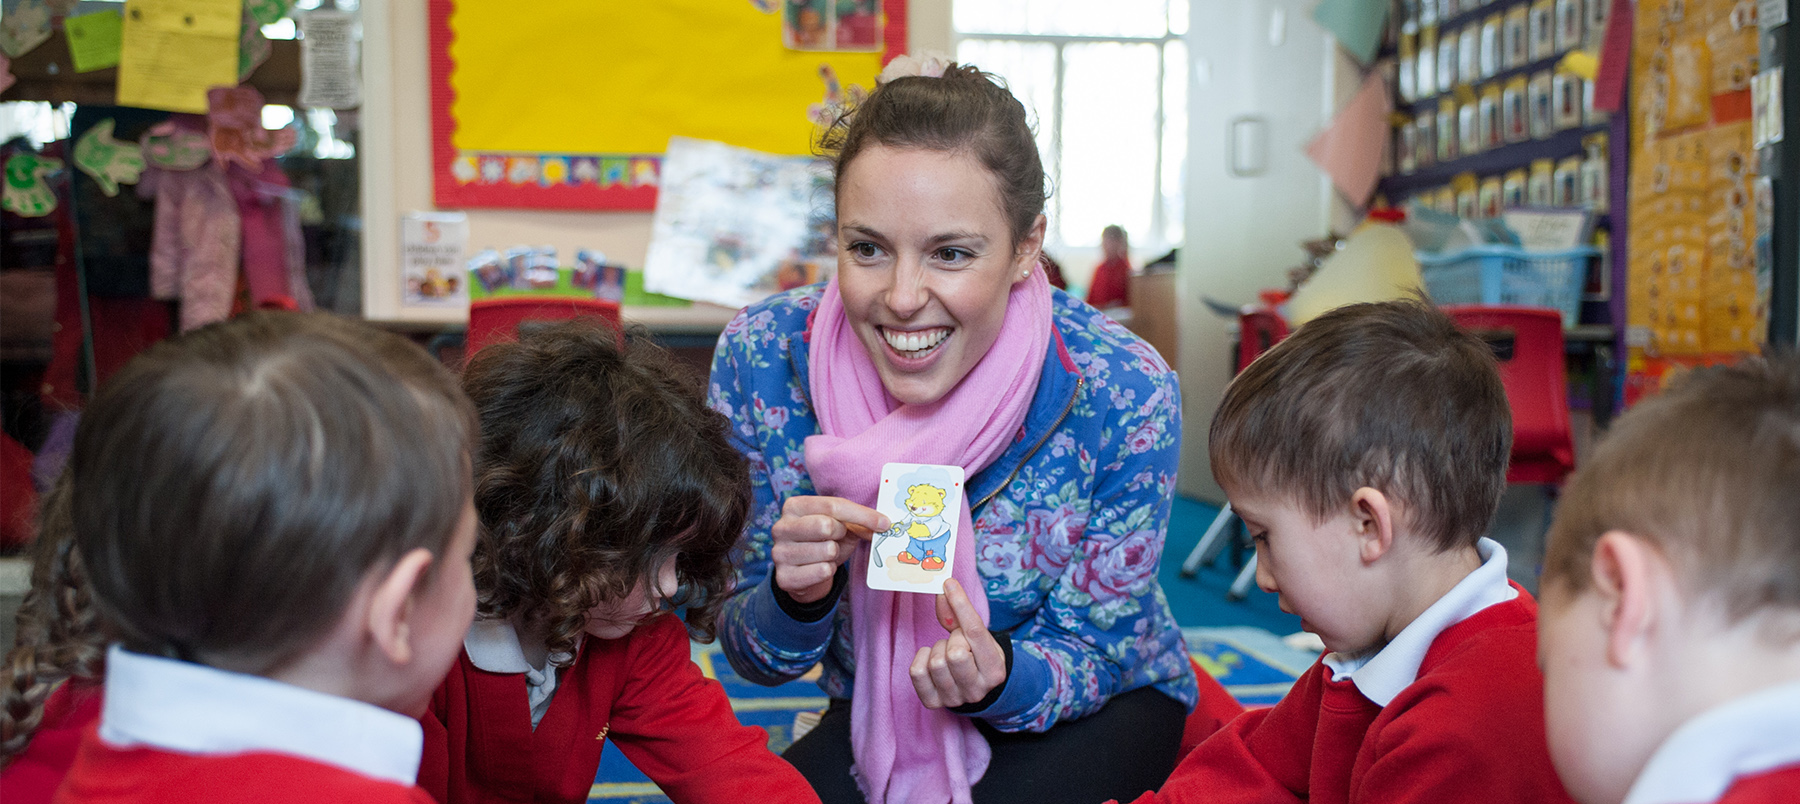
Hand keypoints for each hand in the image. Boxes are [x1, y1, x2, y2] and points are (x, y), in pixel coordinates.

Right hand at [771, 495, 888, 603]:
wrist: (805, 576)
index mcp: (794, 506)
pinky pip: (822, 571)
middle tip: (836, 539)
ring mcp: (779, 553)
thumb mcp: (840, 526)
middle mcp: (781, 527)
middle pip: (826, 525)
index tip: (884, 523)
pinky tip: (819, 569)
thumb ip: (859, 521)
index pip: (833, 506)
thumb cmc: (824, 543)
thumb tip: (884, 524)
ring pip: (826, 551)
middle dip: (840, 535)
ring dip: (834, 556)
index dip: (862, 515)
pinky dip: (828, 571)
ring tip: (825, 556)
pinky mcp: (784, 577)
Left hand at [910, 579, 1006, 709]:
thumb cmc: (976, 656)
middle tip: (956, 640)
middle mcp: (977, 689)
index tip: (949, 584)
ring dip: (938, 649)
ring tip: (946, 651)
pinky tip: (931, 660)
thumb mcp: (977, 636)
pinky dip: (921, 658)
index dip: (961, 604)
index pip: (975, 632)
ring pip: (935, 663)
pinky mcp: (934, 703)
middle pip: (955, 654)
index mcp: (995, 670)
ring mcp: (955, 699)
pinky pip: (916, 672)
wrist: (974, 687)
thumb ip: (960, 614)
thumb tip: (943, 591)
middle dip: (952, 639)